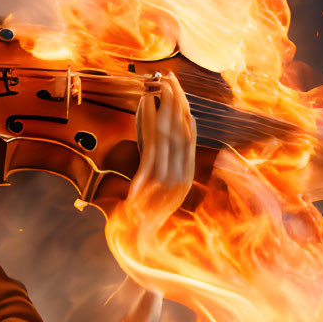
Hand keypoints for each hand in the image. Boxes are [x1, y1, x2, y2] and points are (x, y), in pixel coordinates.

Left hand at [123, 72, 197, 231]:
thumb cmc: (138, 217)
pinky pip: (151, 144)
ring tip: (159, 84)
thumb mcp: (150, 186)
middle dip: (177, 102)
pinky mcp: (150, 180)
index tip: (179, 93)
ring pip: (169, 134)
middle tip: (170, 78)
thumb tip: (151, 128)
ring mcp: (168, 179)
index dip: (185, 112)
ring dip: (164, 105)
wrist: (132, 243)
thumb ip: (153, 159)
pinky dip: (149, 120)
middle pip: (182, 131)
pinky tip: (145, 104)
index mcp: (185, 178)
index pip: (189, 138)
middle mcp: (181, 177)